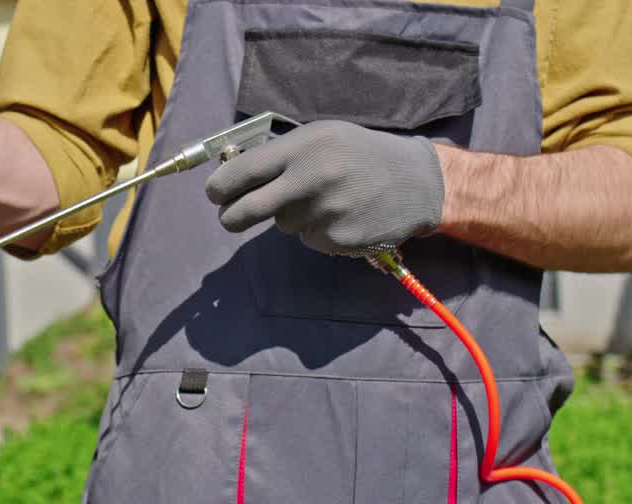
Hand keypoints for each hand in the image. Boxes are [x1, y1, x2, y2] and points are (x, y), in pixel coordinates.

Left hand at [204, 120, 444, 255]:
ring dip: (291, 216)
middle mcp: (309, 180)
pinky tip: (341, 215)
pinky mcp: (336, 239)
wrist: (417, 182)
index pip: (242, 172)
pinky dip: (316, 230)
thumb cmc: (362, 154)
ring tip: (325, 199)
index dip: (219, 187)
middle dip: (231, 217)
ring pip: (282, 225)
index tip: (214, 194)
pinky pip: (308, 239)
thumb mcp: (323, 136)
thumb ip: (282, 153)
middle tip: (231, 217)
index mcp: (303, 147)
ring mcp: (324, 213)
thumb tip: (234, 171)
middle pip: (246, 211)